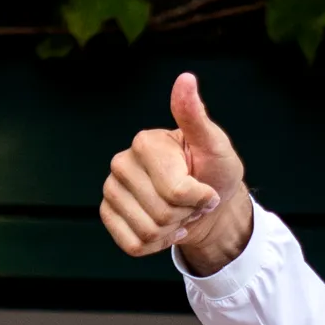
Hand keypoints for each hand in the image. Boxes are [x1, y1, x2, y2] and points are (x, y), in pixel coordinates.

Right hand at [100, 72, 246, 263]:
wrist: (211, 205)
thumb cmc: (216, 172)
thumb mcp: (215, 146)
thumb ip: (196, 117)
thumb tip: (185, 79)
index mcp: (145, 142)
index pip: (177, 191)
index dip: (201, 198)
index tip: (207, 187)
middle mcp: (121, 163)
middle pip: (162, 214)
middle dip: (188, 214)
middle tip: (194, 201)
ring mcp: (111, 189)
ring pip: (148, 232)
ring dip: (173, 230)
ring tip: (181, 212)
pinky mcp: (108, 214)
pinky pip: (132, 245)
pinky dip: (157, 244)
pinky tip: (165, 228)